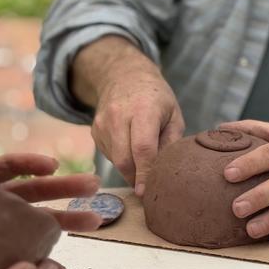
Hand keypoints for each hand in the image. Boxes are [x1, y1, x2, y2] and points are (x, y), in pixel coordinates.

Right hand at [0, 153, 101, 230]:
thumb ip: (18, 265)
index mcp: (0, 236)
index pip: (32, 237)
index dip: (61, 234)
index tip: (87, 231)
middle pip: (39, 214)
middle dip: (71, 214)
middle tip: (99, 214)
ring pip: (31, 188)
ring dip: (63, 186)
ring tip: (93, 184)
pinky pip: (5, 166)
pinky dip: (28, 163)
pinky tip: (51, 165)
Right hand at [72, 36, 184, 194]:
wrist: (124, 76)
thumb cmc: (157, 99)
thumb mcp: (174, 116)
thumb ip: (172, 143)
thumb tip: (166, 173)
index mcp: (143, 110)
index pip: (143, 149)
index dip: (145, 173)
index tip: (147, 192)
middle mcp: (118, 116)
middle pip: (124, 159)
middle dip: (137, 178)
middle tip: (149, 188)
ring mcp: (102, 124)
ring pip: (115, 160)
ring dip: (130, 169)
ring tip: (145, 161)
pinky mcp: (94, 131)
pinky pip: (109, 155)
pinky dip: (122, 160)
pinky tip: (131, 148)